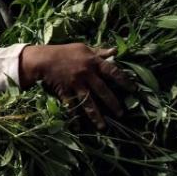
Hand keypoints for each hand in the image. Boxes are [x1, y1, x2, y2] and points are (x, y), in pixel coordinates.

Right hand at [19, 43, 135, 129]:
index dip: (124, 80)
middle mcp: (86, 73)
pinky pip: (71, 105)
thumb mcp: (83, 48)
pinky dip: (74, 117)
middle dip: (112, 103)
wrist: (43, 59)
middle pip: (102, 90)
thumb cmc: (65, 52)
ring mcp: (75, 83)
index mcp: (92, 62)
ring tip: (103, 127)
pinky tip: (79, 127)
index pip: (112, 71)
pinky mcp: (65, 91)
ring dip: (96, 115)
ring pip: (88, 101)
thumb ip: (99, 52)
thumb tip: (116, 51)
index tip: (133, 90)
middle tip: (120, 114)